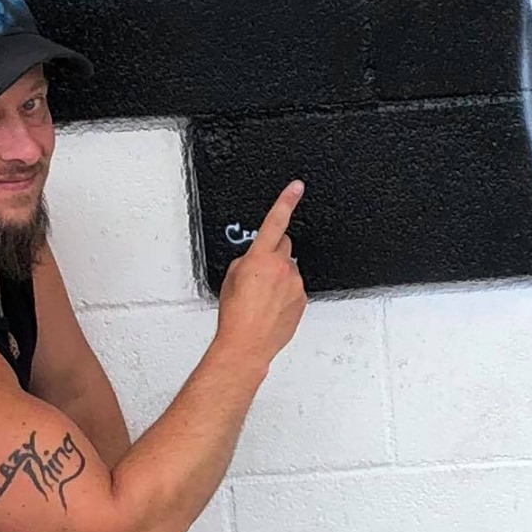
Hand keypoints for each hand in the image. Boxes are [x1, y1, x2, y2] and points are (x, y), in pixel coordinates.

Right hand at [217, 180, 306, 367]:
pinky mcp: (302, 299)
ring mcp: (295, 284)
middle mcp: (282, 268)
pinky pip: (294, 288)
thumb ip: (246, 261)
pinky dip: (285, 294)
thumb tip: (254, 260)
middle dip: (274, 252)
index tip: (296, 187)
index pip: (276, 221)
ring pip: (289, 270)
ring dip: (279, 277)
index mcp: (260, 258)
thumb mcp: (230, 278)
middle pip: (284, 246)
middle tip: (260, 273)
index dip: (287, 200)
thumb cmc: (235, 316)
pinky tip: (271, 307)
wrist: (246, 344)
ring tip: (263, 298)